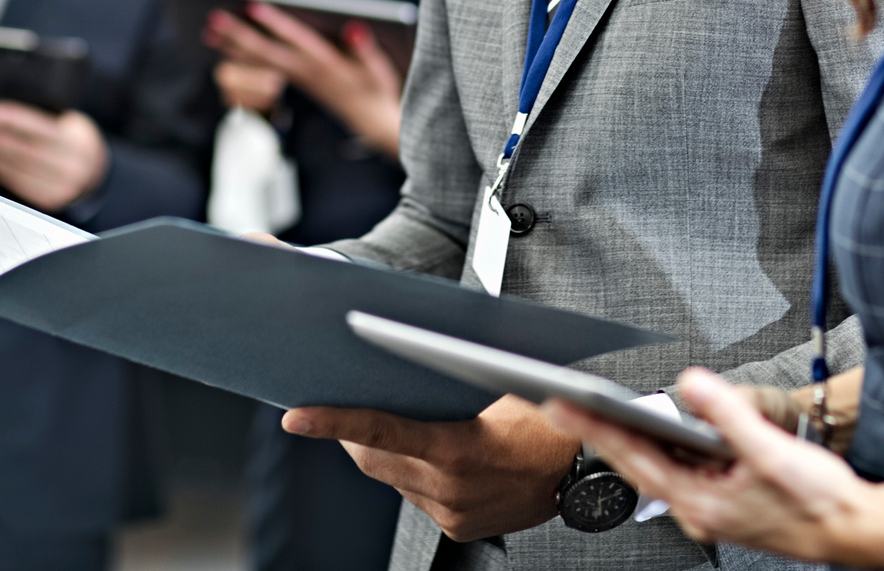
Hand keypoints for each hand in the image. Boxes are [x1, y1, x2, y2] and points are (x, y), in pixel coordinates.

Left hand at [0, 101, 106, 211]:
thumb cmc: (72, 141)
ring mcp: (61, 187)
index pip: (42, 129)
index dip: (16, 120)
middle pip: (26, 153)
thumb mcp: (69, 124)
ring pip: (18, 170)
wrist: (94, 172)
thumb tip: (5, 115)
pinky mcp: (48, 200)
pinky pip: (17, 185)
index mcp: (77, 141)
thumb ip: (45, 121)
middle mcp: (71, 166)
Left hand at [205, 4, 401, 158]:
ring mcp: (299, 80)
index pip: (296, 40)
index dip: (276, 23)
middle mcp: (307, 73)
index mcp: (327, 65)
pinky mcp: (295, 84)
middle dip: (240, 35)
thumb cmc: (377, 89)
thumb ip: (365, 49)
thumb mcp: (379, 70)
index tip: (254, 6)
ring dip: (234, 48)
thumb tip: (354, 29)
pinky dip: (242, 62)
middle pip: (267, 52)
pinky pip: (263, 73)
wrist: (375, 122)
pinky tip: (226, 51)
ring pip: (260, 63)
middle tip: (214, 19)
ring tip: (210, 32)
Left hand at [281, 393, 576, 541]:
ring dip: (383, 451)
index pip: (380, 434)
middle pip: (373, 459)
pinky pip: (416, 496)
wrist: (586, 470)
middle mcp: (451, 489)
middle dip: (349, 433)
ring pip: (392, 479)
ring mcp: (453, 514)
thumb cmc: (550, 417)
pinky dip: (411, 471)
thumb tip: (407, 355)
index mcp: (459, 451)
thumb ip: (452, 379)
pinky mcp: (458, 528)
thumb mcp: (502, 385)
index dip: (333, 423)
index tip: (297, 417)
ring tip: (394, 421)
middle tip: (334, 402)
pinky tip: (430, 452)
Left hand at [544, 368, 876, 563]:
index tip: (562, 408)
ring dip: (632, 440)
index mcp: (701, 500)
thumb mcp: (770, 450)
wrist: (855, 529)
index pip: (633, 456)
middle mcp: (698, 509)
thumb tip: (690, 383)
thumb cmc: (820, 501)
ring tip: (598, 411)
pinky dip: (666, 449)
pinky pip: (682, 472)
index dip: (594, 429)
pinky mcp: (724, 502)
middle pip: (637, 464)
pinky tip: (663, 431)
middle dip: (599, 433)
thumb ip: (727, 414)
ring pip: (659, 468)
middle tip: (562, 406)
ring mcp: (709, 508)